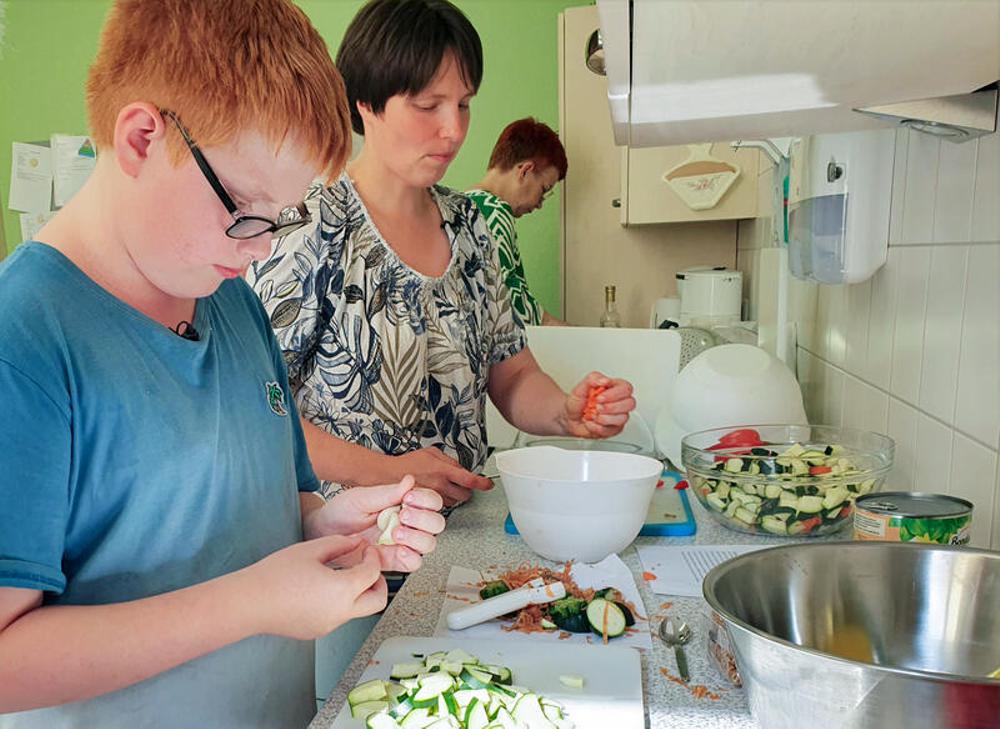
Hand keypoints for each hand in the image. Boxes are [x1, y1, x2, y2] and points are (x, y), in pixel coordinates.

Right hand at [240, 535, 386, 639]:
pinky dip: (342, 602)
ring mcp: (330, 625)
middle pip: (378, 601)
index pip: (372, 573)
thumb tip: (356, 542)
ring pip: (359, 610)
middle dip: (379, 582)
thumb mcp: (311, 550)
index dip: (373, 558)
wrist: (249, 602)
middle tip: (368, 568)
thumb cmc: (275, 576)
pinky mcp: (318, 631)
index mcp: (342, 590)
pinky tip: (324, 588)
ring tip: (342, 575)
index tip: (366, 550)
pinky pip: (340, 616)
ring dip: (359, 593)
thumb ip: (340, 544)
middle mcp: (340, 612)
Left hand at [304, 475, 446, 571]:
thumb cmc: (340, 512)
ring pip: (429, 543)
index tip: (409, 497)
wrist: (322, 533)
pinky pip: (414, 563)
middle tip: (403, 515)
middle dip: (423, 518)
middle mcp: (407, 523)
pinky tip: (398, 551)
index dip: (426, 499)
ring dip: (417, 537)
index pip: (431, 501)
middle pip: (436, 523)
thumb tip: (409, 480)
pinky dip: (411, 558)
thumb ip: (387, 493)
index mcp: (403, 503)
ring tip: (396, 533)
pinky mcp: (393, 560)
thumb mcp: (361, 497)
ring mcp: (402, 543)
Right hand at [387, 447, 491, 507]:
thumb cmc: (407, 464)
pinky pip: (442, 505)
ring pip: (454, 502)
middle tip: (462, 484)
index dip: (483, 483)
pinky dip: (442, 500)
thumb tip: (461, 468)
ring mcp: (434, 498)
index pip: (470, 479)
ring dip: (453, 495)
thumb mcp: (431, 453)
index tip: (489, 484)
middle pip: (466, 495)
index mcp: (443, 471)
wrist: (388, 477)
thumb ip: (449, 461)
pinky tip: (434, 493)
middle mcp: (440, 486)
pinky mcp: (427, 506)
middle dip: (466, 490)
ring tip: (442, 487)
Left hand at [562, 372, 634, 438]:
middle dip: (611, 407)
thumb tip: (605, 380)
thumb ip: (593, 378)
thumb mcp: (581, 386)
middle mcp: (619, 402)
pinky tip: (591, 422)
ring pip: (623, 418)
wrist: (569, 417)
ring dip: (604, 418)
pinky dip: (598, 427)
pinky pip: (612, 430)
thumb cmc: (578, 401)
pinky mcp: (614, 429)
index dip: (614, 394)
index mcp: (615, 388)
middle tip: (597, 407)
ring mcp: (618, 416)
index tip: (599, 397)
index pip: (626, 388)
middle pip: (630, 403)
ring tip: (593, 415)